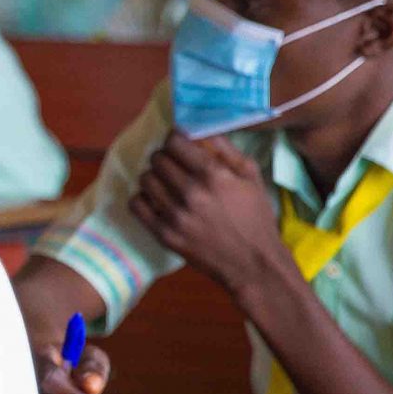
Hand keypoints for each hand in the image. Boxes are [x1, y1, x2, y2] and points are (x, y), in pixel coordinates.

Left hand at [130, 132, 287, 295]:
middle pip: (157, 159)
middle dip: (166, 158)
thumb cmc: (256, 216)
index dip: (175, 140)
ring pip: (145, 179)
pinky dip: (143, 198)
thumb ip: (225, 149)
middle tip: (175, 166)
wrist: (253, 263)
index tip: (180, 145)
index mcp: (213, 175)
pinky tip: (156, 200)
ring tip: (167, 184)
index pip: (174, 142)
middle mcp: (190, 193)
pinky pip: (136, 205)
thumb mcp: (251, 176)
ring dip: (155, 177)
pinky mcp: (164, 234)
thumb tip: (199, 130)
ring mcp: (174, 215)